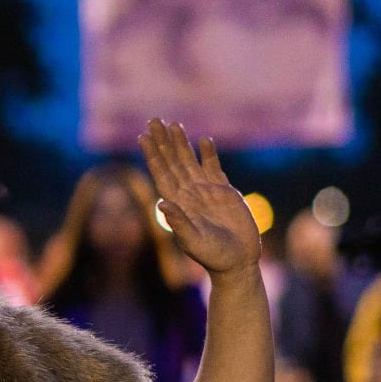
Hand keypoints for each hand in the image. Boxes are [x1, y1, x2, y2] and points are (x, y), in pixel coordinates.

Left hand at [137, 119, 259, 276]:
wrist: (238, 261)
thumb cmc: (213, 256)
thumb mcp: (193, 240)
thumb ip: (179, 222)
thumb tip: (161, 203)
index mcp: (177, 204)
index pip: (161, 173)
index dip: (152, 154)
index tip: (142, 136)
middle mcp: (188, 195)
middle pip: (172, 162)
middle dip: (163, 141)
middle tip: (153, 120)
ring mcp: (206, 192)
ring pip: (190, 161)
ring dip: (181, 143)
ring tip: (174, 124)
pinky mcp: (225, 192)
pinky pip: (214, 168)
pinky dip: (208, 154)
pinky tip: (203, 141)